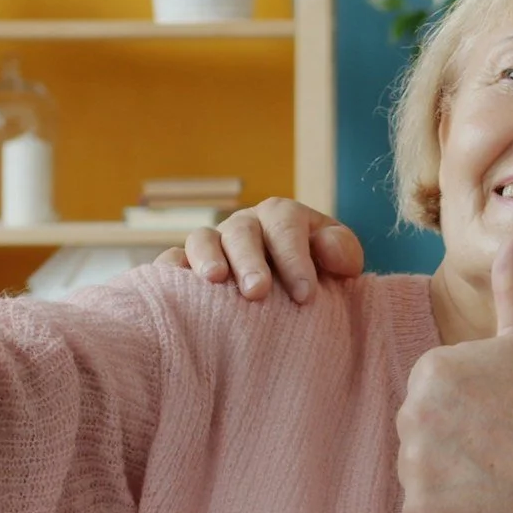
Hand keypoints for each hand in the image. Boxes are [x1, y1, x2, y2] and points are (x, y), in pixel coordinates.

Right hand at [155, 197, 363, 302]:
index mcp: (282, 217)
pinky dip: (170, 270)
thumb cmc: (317, 276)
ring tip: (214, 281)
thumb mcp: (339, 263)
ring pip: (202, 239)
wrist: (292, 295)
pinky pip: (171, 261)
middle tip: (258, 292)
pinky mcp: (188, 265)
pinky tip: (173, 288)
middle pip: (242, 233)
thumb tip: (328, 249)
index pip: (286, 227)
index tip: (305, 295)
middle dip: (250, 261)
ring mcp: (214, 243)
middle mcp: (245, 225)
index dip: (295, 259)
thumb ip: (343, 251)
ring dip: (206, 258)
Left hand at [395, 238, 512, 512]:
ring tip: (500, 476)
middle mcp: (412, 415)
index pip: (436, 389)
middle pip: (424, 429)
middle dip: (459, 439)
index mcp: (432, 369)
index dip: (475, 405)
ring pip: (422, 471)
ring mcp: (414, 469)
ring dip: (454, 478)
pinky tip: (491, 506)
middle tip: (507, 447)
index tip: (508, 415)